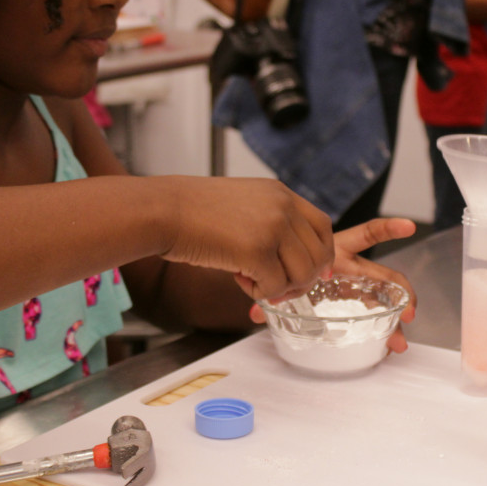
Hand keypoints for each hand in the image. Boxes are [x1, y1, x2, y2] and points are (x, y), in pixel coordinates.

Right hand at [161, 177, 333, 301]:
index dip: (323, 253)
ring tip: (251, 280)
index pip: (322, 225)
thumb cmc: (193, 211)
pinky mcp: (257, 251)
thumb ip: (270, 221)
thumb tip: (293, 258)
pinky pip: (276, 287)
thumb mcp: (243, 202)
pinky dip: (260, 293)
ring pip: (302, 274)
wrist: (164, 210)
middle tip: (275, 286)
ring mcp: (273, 227)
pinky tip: (239, 280)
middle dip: (301, 280)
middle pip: (318, 254)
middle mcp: (282, 207)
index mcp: (280, 193)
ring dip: (280, 287)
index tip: (316, 272)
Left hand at [248, 217, 418, 352]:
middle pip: (383, 278)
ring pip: (378, 304)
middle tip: (410, 312)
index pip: (367, 234)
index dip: (388, 228)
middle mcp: (349, 269)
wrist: (274, 268)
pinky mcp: (347, 307)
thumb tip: (256, 314)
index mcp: (335, 252)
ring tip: (396, 344)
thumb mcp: (277, 272)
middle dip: (403, 293)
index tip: (409, 227)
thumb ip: (268, 292)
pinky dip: (373, 336)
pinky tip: (381, 351)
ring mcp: (350, 289)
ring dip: (390, 323)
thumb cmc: (280, 263)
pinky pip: (365, 321)